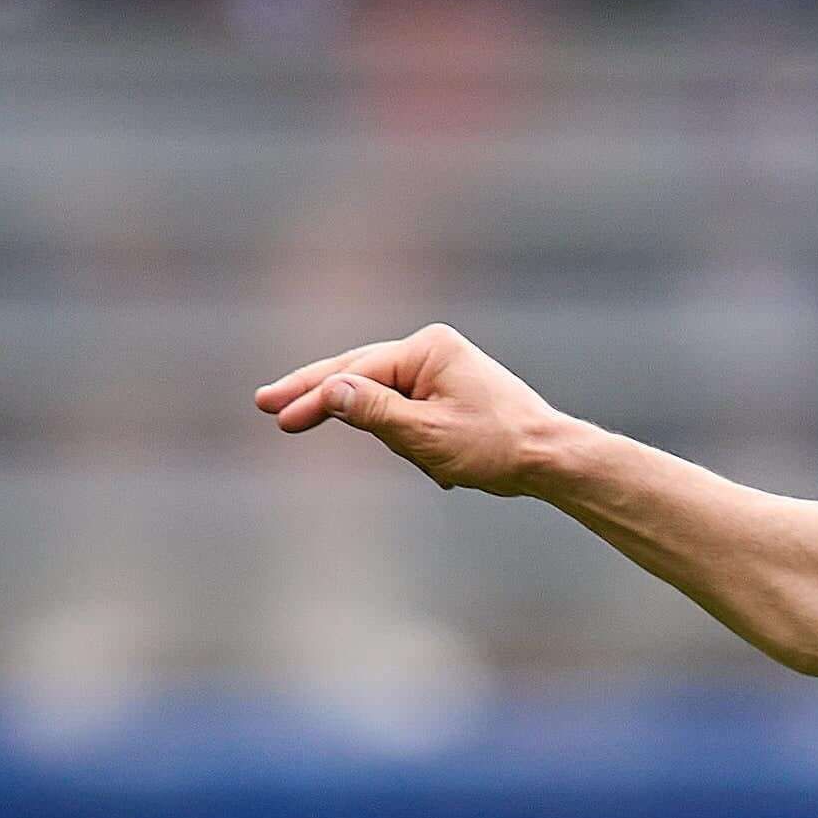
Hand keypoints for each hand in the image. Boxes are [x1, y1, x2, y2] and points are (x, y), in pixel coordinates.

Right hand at [257, 325, 564, 495]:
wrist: (551, 457)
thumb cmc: (498, 446)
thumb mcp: (428, 435)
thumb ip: (376, 413)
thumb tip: (331, 391)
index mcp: (427, 350)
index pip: (355, 373)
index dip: (313, 396)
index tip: (277, 415)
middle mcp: (431, 350)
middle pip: (360, 374)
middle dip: (320, 396)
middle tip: (266, 404)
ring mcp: (440, 369)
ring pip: (385, 401)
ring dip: (393, 438)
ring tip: (435, 465)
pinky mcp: (448, 391)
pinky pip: (409, 413)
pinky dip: (411, 442)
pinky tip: (443, 467)